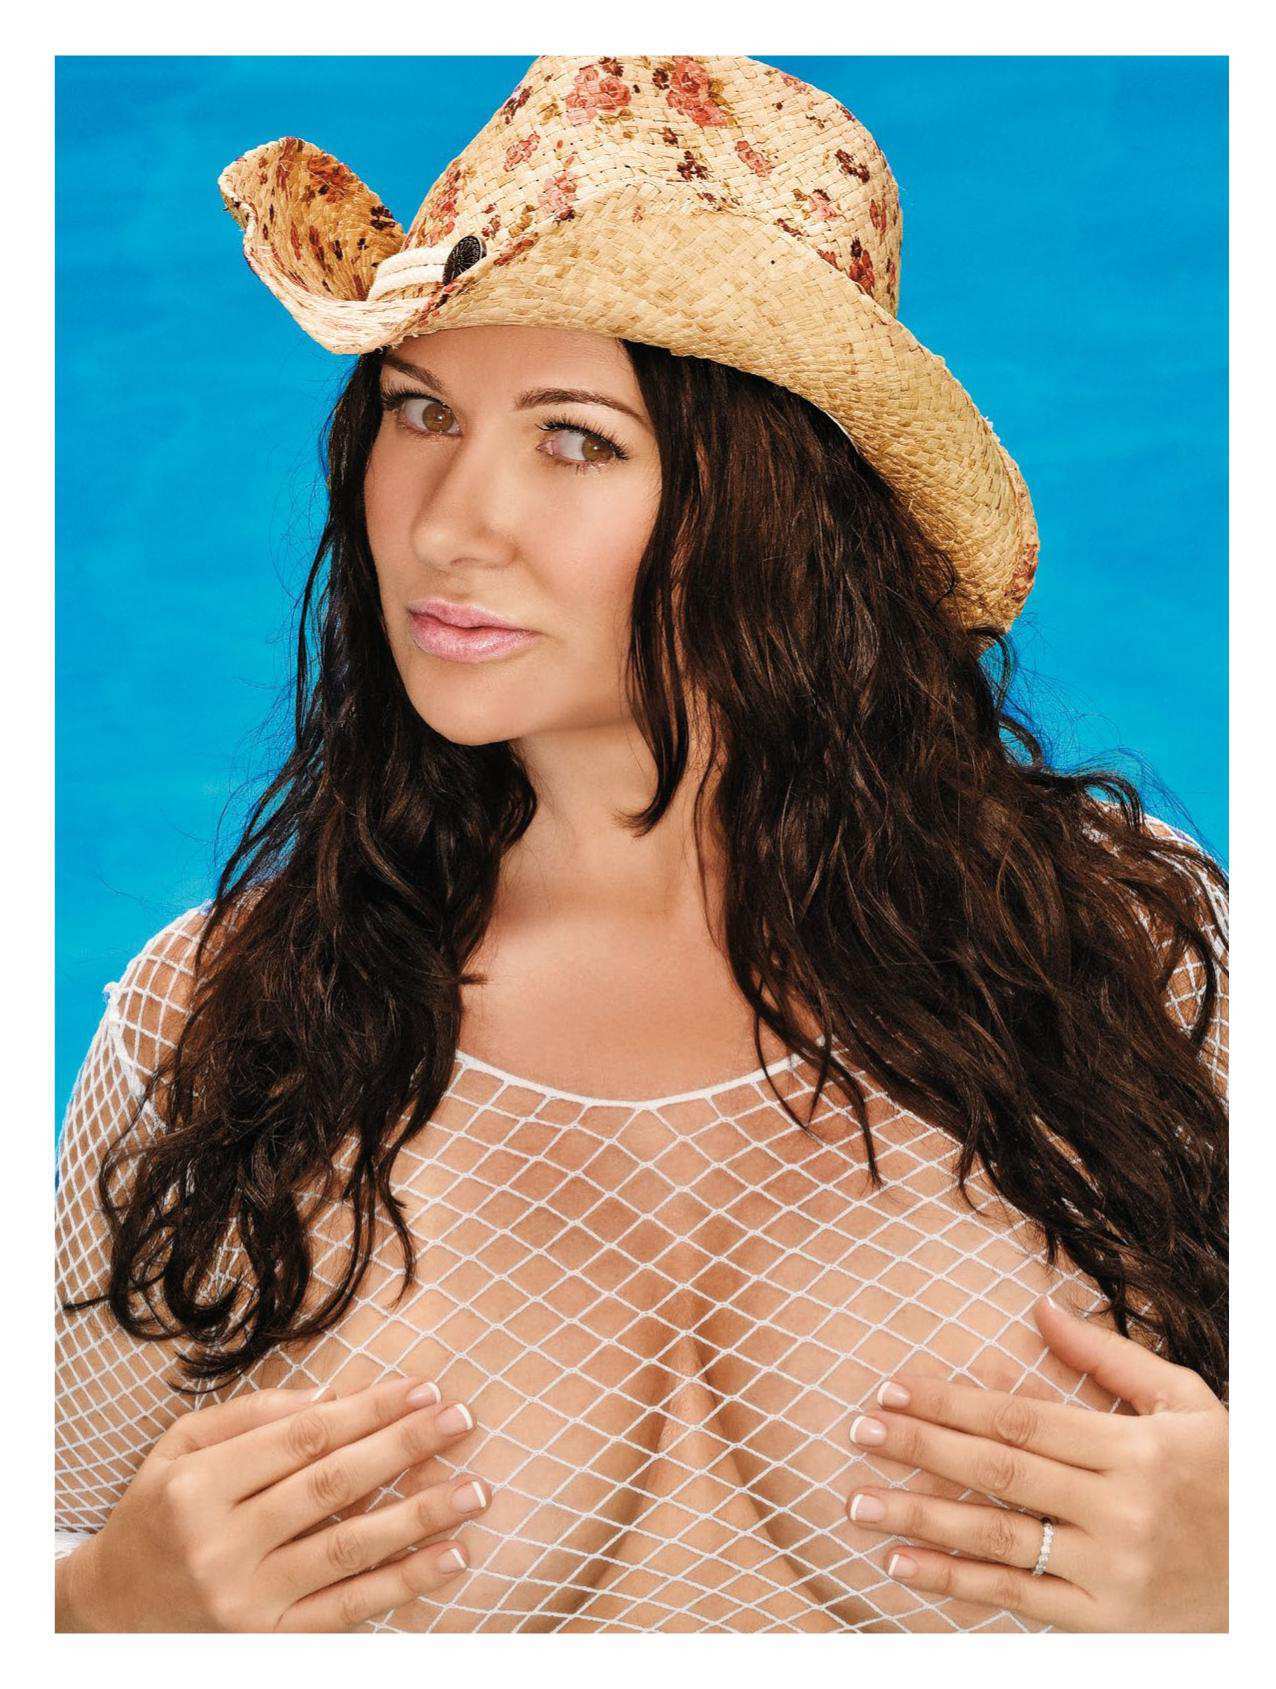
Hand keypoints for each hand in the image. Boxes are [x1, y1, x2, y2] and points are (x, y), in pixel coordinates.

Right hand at [64, 1373, 490, 1631]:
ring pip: (348, 1551)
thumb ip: (251, 1414)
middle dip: (403, 1448)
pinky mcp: (269, 1644)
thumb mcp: (179, 1448)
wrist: (108, 1617)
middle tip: (461, 1419)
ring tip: (473, 1491)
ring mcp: (248, 1603)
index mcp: (200, 1487)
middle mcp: (222, 1546)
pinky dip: (404, 1584)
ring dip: (419, 1518)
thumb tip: (333, 1395)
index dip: (368, 1409)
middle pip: (331, 1486)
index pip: (302, 1438)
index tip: (422, 1386)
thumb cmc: (156, 1515)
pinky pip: (348, 1611)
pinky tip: (448, 1558)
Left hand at [843, 1293, 1227, 1631]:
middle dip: (920, 1448)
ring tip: (857, 1502)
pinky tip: (902, 1563)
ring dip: (919, 1517)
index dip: (950, 1403)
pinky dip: (955, 1583)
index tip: (892, 1389)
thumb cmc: (1230, 1473)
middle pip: (999, 1473)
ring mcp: (1111, 1571)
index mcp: (1134, 1448)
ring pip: (998, 1539)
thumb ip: (1109, 1357)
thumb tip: (1042, 1308)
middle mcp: (1119, 1509)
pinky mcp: (1107, 1623)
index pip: (1021, 1419)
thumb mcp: (1184, 1403)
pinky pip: (1018, 1600)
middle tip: (857, 1432)